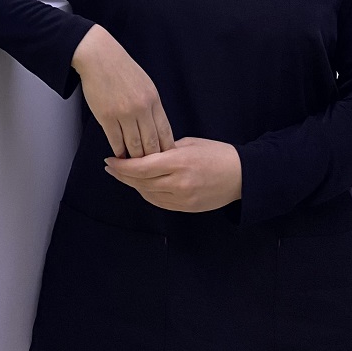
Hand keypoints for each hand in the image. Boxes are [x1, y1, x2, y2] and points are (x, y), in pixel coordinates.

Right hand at [72, 25, 174, 157]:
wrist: (99, 56)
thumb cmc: (121, 69)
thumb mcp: (145, 85)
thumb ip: (151, 106)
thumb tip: (155, 128)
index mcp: (154, 100)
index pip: (165, 133)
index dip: (166, 150)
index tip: (165, 159)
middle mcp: (142, 108)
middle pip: (152, 144)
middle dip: (151, 159)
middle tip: (149, 168)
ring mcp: (124, 113)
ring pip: (134, 146)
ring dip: (134, 158)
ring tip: (133, 164)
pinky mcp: (106, 116)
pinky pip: (116, 141)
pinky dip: (118, 151)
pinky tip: (118, 154)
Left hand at [104, 137, 242, 212]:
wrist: (241, 176)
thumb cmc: (217, 154)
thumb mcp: (189, 143)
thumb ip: (165, 148)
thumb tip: (144, 151)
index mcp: (178, 162)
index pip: (141, 167)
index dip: (122, 165)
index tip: (110, 160)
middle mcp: (178, 182)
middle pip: (140, 182)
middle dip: (122, 175)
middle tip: (111, 167)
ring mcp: (182, 197)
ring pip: (147, 193)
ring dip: (132, 184)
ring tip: (122, 175)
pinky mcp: (186, 207)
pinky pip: (159, 202)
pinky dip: (146, 193)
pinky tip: (140, 185)